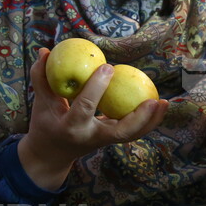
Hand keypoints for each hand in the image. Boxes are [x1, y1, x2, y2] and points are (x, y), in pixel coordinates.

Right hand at [17, 48, 169, 190]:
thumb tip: (44, 50)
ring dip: (151, 121)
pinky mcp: (113, 140)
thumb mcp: (41, 103)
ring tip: (164, 102)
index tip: (109, 66)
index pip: (85, 107)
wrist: (51, 155)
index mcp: (71, 126)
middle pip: (120, 132)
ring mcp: (104, 142)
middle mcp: (91, 136)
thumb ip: (41, 77)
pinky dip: (148, 120)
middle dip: (138, 117)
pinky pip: (134, 132)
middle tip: (152, 99)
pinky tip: (160, 104)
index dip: (96, 87)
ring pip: (133, 135)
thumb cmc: (46, 123)